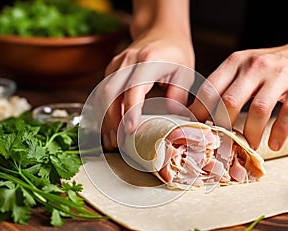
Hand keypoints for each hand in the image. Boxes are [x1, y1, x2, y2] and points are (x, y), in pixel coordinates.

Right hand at [98, 27, 193, 149]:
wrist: (161, 30)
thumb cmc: (175, 52)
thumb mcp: (185, 73)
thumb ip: (178, 97)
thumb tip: (171, 121)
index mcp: (149, 61)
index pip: (134, 89)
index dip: (130, 111)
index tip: (130, 130)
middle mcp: (128, 61)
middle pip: (110, 93)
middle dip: (111, 121)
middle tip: (117, 143)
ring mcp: (116, 64)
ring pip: (101, 94)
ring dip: (104, 119)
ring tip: (110, 141)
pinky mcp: (111, 70)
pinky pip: (101, 92)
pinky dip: (102, 112)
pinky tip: (107, 128)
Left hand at [189, 45, 287, 149]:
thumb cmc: (270, 68)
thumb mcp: (243, 68)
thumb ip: (224, 86)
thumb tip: (198, 115)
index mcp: (235, 62)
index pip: (210, 89)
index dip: (199, 113)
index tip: (196, 131)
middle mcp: (255, 66)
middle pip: (230, 101)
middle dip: (223, 127)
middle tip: (222, 144)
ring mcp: (279, 75)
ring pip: (258, 110)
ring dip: (251, 134)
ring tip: (249, 147)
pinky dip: (279, 133)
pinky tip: (274, 144)